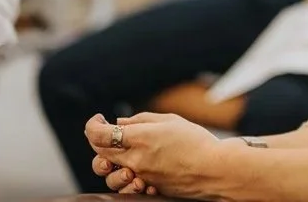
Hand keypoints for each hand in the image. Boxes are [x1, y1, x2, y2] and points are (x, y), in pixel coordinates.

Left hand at [85, 112, 221, 197]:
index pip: (99, 135)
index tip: (99, 119)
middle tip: (107, 130)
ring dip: (108, 161)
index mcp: (139, 138)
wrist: (215, 169)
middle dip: (98, 140)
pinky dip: (124, 175)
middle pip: (100, 153)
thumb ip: (141, 120)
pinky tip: (135, 166)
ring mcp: (141, 177)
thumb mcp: (170, 120)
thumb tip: (121, 123)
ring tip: (120, 150)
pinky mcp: (148, 188)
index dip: (93, 125)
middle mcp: (135, 160)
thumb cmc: (196, 141)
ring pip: (109, 173)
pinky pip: (126, 184)